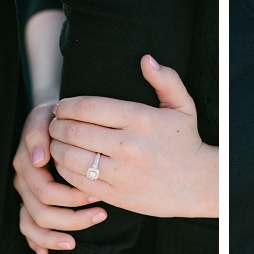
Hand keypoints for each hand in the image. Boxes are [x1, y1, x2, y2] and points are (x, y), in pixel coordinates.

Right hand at [12, 103, 107, 253]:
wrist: (60, 117)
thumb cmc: (61, 117)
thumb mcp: (48, 116)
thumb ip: (39, 132)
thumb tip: (40, 160)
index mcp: (27, 161)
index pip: (45, 190)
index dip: (71, 196)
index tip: (97, 194)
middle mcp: (24, 180)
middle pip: (43, 211)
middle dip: (74, 216)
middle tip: (102, 213)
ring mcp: (25, 193)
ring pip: (35, 224)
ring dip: (59, 232)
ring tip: (88, 229)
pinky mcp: (28, 204)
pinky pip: (28, 230)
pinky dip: (40, 242)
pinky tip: (54, 251)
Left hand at [33, 55, 214, 222]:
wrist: (199, 184)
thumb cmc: (186, 143)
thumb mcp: (183, 107)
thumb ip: (166, 80)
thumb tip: (146, 60)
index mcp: (140, 119)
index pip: (87, 107)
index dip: (66, 106)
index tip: (62, 108)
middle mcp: (129, 145)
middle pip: (74, 131)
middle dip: (56, 126)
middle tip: (54, 125)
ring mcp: (121, 172)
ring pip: (71, 157)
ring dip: (57, 148)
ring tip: (57, 142)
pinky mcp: (117, 194)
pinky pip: (79, 181)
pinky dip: (65, 171)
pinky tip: (67, 164)